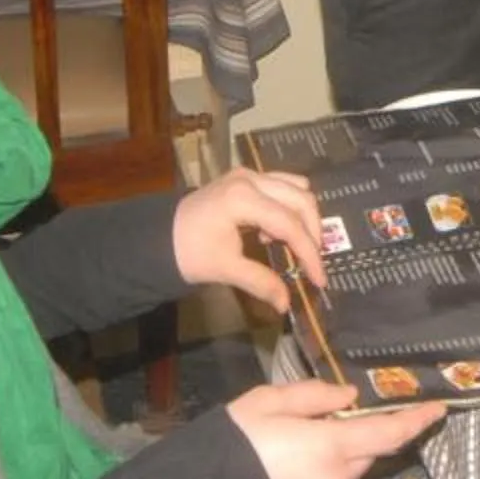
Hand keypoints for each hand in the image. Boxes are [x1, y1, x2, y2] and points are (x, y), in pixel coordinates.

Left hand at [173, 168, 326, 315]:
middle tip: (312, 263)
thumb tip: (286, 304)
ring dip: (304, 217)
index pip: (289, 225)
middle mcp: (251, 179)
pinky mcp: (247, 177)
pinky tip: (274, 230)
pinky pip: (283, 184)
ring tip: (297, 246)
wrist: (160, 236)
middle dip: (312, 233)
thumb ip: (260, 283)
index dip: (309, 253)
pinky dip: (290, 206)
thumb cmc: (191, 252)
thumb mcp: (225, 269)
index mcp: (243, 199)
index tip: (320, 279)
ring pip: (296, 188)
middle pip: (301, 200)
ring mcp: (249, 174)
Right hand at [227, 381, 446, 478]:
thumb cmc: (227, 447)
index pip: (387, 433)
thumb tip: (348, 398)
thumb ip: (312, 398)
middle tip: (314, 427)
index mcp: (330, 449)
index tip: (438, 409)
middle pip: (361, 458)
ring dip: (329, 467)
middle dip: (350, 440)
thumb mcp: (264, 403)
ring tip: (284, 457)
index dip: (416, 420)